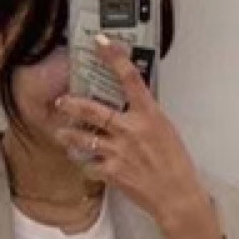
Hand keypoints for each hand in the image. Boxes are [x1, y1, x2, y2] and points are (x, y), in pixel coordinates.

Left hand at [53, 40, 220, 238]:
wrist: (176, 196)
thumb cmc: (176, 165)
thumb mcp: (166, 130)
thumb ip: (146, 117)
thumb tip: (130, 108)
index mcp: (149, 115)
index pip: (130, 78)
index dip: (114, 58)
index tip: (102, 43)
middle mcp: (131, 130)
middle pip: (94, 110)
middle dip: (73, 104)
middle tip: (61, 101)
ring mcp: (119, 151)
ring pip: (84, 138)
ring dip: (69, 135)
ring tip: (61, 133)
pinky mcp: (112, 172)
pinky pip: (89, 164)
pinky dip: (85, 163)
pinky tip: (83, 161)